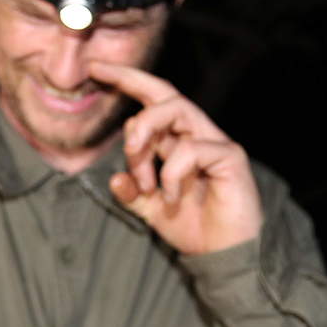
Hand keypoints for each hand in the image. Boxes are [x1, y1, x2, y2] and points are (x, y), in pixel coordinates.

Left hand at [88, 60, 262, 255]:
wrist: (224, 256)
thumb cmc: (194, 228)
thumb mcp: (150, 210)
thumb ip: (132, 193)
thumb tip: (113, 179)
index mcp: (177, 141)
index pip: (153, 100)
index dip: (127, 81)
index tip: (95, 71)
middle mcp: (197, 135)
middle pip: (164, 94)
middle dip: (131, 83)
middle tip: (106, 99)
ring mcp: (215, 143)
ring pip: (177, 109)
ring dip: (146, 132)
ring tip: (136, 163)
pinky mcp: (230, 157)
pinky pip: (191, 149)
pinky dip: (171, 174)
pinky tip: (171, 198)